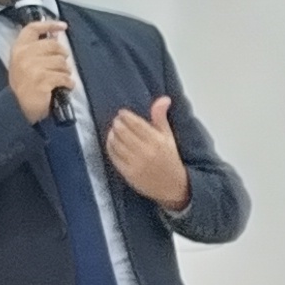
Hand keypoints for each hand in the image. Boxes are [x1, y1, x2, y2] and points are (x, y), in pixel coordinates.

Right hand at [0, 15, 77, 123]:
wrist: (17, 107)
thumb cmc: (24, 84)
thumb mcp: (25, 63)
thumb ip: (37, 49)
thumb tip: (56, 35)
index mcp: (18, 48)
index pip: (32, 29)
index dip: (49, 25)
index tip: (63, 26)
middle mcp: (24, 55)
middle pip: (53, 45)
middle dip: (63, 55)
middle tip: (62, 65)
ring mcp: (33, 67)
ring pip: (61, 62)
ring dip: (66, 72)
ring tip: (61, 78)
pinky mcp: (42, 80)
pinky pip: (64, 77)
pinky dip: (68, 83)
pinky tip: (65, 86)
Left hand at [103, 95, 190, 214]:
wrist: (173, 186)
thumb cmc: (169, 158)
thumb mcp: (168, 137)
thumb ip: (161, 117)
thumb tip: (164, 99)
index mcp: (157, 141)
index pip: (135, 123)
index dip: (125, 116)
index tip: (122, 113)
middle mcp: (146, 152)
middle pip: (123, 132)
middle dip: (118, 123)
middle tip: (117, 121)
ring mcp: (136, 163)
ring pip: (117, 143)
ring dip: (112, 133)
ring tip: (114, 130)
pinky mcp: (128, 173)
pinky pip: (114, 156)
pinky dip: (110, 146)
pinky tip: (113, 142)